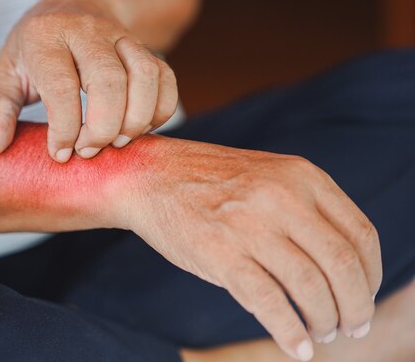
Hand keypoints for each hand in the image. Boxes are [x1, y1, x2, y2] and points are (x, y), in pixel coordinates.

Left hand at [0, 0, 177, 161]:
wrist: (74, 6)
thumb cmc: (36, 49)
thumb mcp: (6, 73)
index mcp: (46, 36)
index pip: (62, 85)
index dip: (65, 128)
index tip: (61, 153)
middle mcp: (87, 31)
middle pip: (109, 81)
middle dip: (103, 127)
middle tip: (88, 151)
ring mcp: (122, 37)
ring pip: (145, 76)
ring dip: (136, 120)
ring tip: (116, 143)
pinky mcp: (145, 48)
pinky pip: (166, 79)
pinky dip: (160, 111)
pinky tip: (137, 129)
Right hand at [114, 137, 381, 360]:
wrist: (149, 176)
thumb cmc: (210, 182)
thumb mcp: (268, 176)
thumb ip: (305, 207)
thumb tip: (343, 267)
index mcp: (301, 176)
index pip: (361, 234)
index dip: (372, 276)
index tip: (364, 296)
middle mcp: (281, 197)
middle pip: (342, 264)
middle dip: (356, 307)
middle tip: (352, 327)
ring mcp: (249, 225)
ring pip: (310, 287)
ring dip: (325, 321)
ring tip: (322, 333)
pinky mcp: (219, 253)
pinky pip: (269, 302)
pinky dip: (290, 332)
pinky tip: (297, 347)